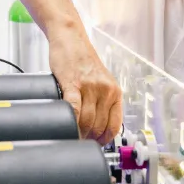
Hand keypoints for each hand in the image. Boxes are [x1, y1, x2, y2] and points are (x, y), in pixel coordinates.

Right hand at [48, 29, 122, 143]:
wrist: (70, 39)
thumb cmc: (82, 61)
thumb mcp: (101, 81)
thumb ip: (102, 101)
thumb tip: (96, 127)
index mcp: (115, 91)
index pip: (115, 125)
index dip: (105, 139)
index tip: (97, 144)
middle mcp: (106, 89)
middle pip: (99, 126)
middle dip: (89, 138)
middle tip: (80, 141)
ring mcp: (90, 86)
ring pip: (87, 121)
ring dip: (79, 132)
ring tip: (72, 134)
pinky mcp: (73, 83)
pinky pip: (74, 108)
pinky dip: (71, 120)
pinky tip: (68, 124)